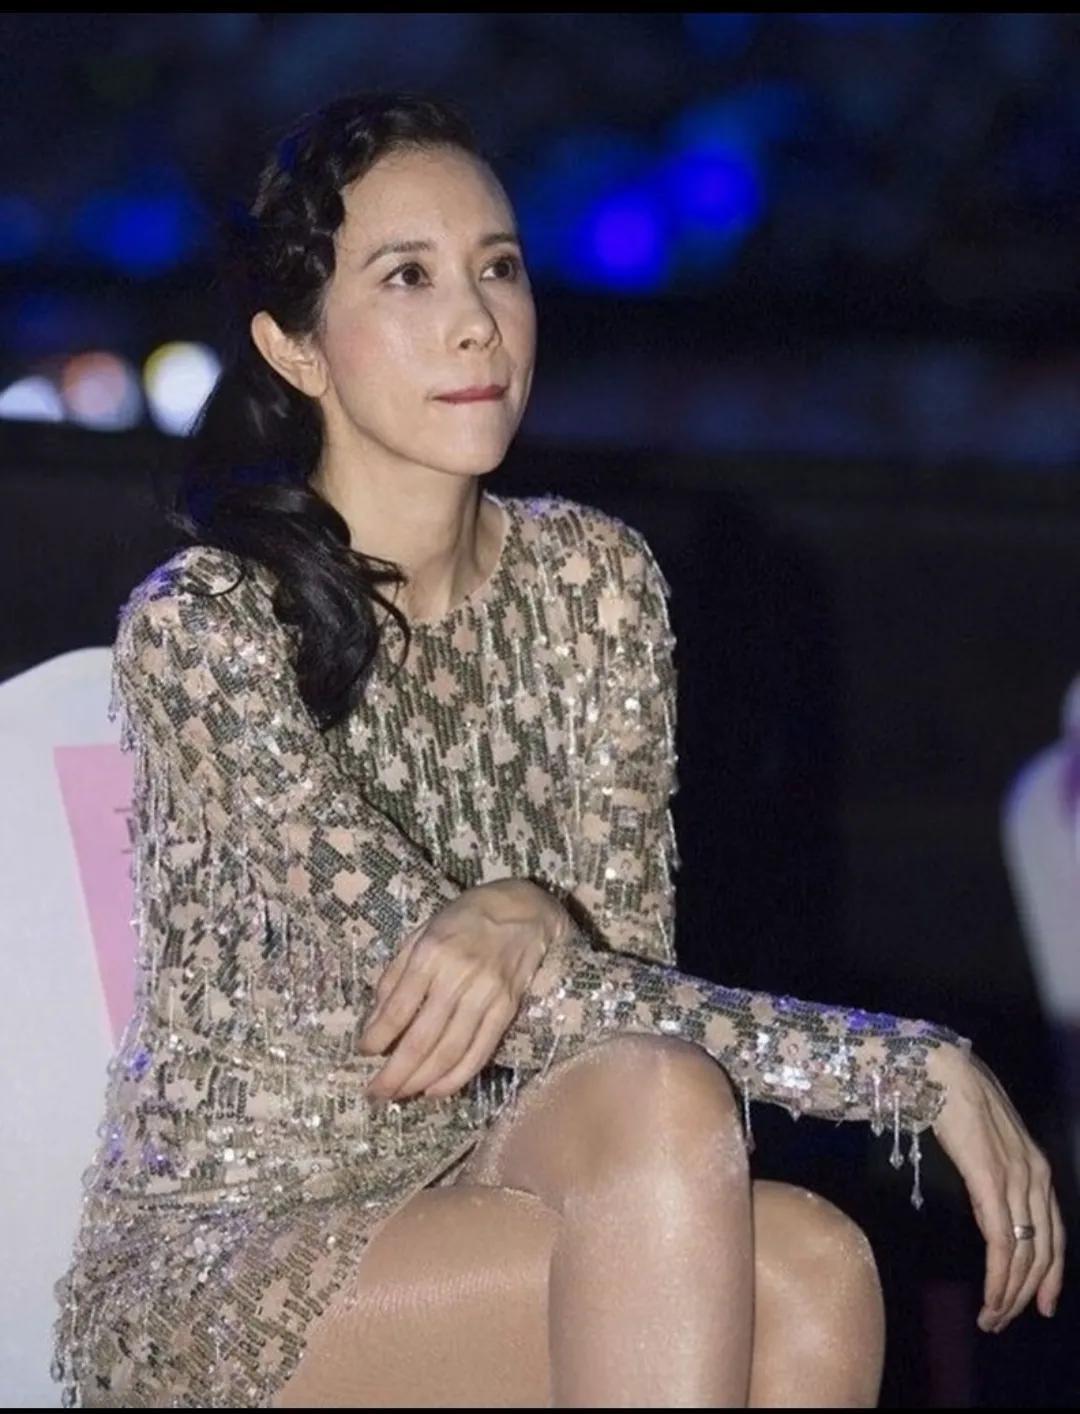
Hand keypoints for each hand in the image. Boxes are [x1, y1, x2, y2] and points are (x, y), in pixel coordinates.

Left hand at [356, 878, 571, 1101]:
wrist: (523, 910)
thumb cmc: (464, 920)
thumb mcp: (421, 933)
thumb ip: (396, 974)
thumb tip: (375, 1020)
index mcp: (430, 955)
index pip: (398, 1008)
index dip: (378, 1036)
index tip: (363, 1052)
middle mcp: (458, 977)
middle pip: (422, 1038)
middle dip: (395, 1072)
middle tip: (376, 1093)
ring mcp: (486, 995)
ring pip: (450, 1051)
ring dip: (421, 1081)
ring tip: (400, 1095)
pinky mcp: (507, 1009)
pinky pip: (480, 1051)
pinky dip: (457, 1077)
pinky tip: (435, 1090)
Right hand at [929, 1044, 1064, 1332]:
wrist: (943, 1072)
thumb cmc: (958, 1104)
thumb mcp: (989, 1148)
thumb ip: (998, 1180)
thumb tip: (993, 1215)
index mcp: (1039, 1171)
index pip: (1055, 1236)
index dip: (1051, 1276)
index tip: (1041, 1307)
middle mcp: (1036, 1179)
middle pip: (1042, 1253)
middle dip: (1026, 1294)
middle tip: (1003, 1321)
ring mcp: (1016, 1180)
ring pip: (1023, 1254)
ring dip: (1008, 1294)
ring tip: (991, 1318)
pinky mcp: (991, 1182)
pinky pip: (1001, 1242)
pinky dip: (997, 1277)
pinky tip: (990, 1295)